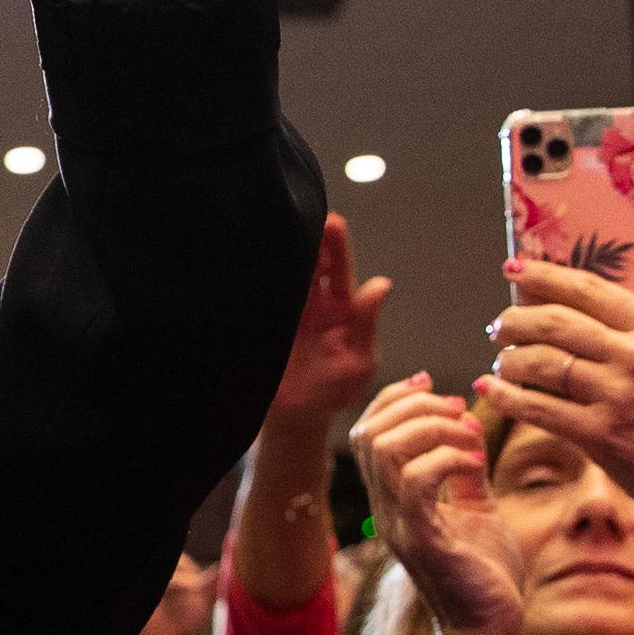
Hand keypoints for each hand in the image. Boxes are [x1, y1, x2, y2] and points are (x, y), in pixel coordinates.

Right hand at [266, 212, 388, 428]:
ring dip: (283, 252)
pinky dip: (258, 277)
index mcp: (341, 308)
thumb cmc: (335, 392)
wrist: (297, 419)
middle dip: (308, 236)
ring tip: (278, 228)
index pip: (339, 268)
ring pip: (285, 272)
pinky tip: (252, 258)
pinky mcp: (265, 321)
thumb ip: (366, 324)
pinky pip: (261, 295)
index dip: (337, 244)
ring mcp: (286, 310)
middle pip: (310, 260)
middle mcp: (313, 302)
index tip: (333, 223)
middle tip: (304, 215)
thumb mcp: (359, 362)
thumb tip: (381, 285)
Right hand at [349, 375, 526, 634]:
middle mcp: (387, 510)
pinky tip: (477, 464)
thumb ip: (465, 471)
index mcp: (394, 499)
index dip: (396, 398)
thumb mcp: (477, 508)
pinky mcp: (423, 541)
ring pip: (387, 450)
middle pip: (371, 432)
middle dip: (415, 405)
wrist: (493, 630)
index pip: (370, 431)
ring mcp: (400, 526)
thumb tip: (467, 427)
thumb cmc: (486, 575)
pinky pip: (417, 482)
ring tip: (468, 434)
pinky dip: (448, 458)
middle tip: (459, 409)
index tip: (435, 386)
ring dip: (431, 427)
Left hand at [484, 254, 633, 565]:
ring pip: (542, 362)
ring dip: (510, 357)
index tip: (514, 268)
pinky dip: (507, 396)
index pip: (589, 290)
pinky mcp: (599, 435)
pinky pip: (538, 407)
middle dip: (517, 319)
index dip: (544, 275)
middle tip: (499, 324)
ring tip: (500, 359)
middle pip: (556, 323)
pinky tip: (491, 389)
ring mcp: (615, 396)